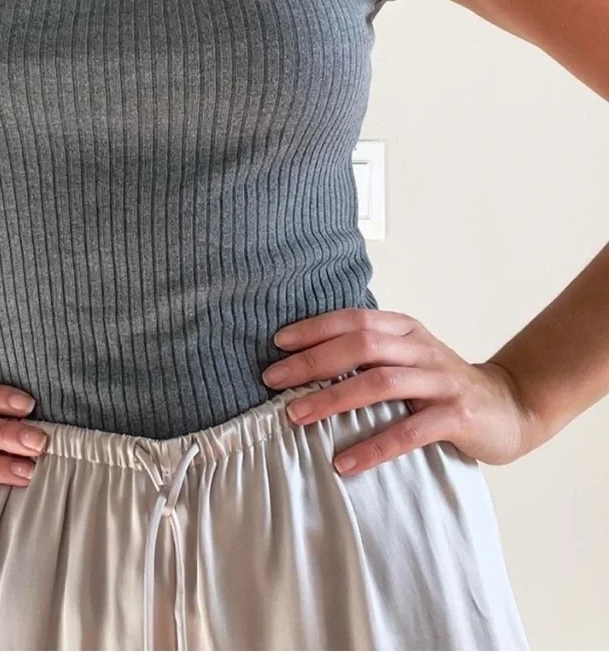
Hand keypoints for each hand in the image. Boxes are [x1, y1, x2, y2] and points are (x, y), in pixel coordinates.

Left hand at [262, 309, 539, 475]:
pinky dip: (374, 446)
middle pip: (361, 345)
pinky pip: (409, 431)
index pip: (353, 319)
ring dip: (333, 398)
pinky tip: (344, 462)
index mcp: (404, 329)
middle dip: (312, 361)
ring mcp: (440, 380)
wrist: (510, 407)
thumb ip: (368, 355)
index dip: (313, 329)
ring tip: (295, 415)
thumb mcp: (406, 358)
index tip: (277, 343)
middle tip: (273, 379)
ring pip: (380, 382)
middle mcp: (420, 348)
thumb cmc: (441, 385)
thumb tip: (302, 364)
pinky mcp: (456, 416)